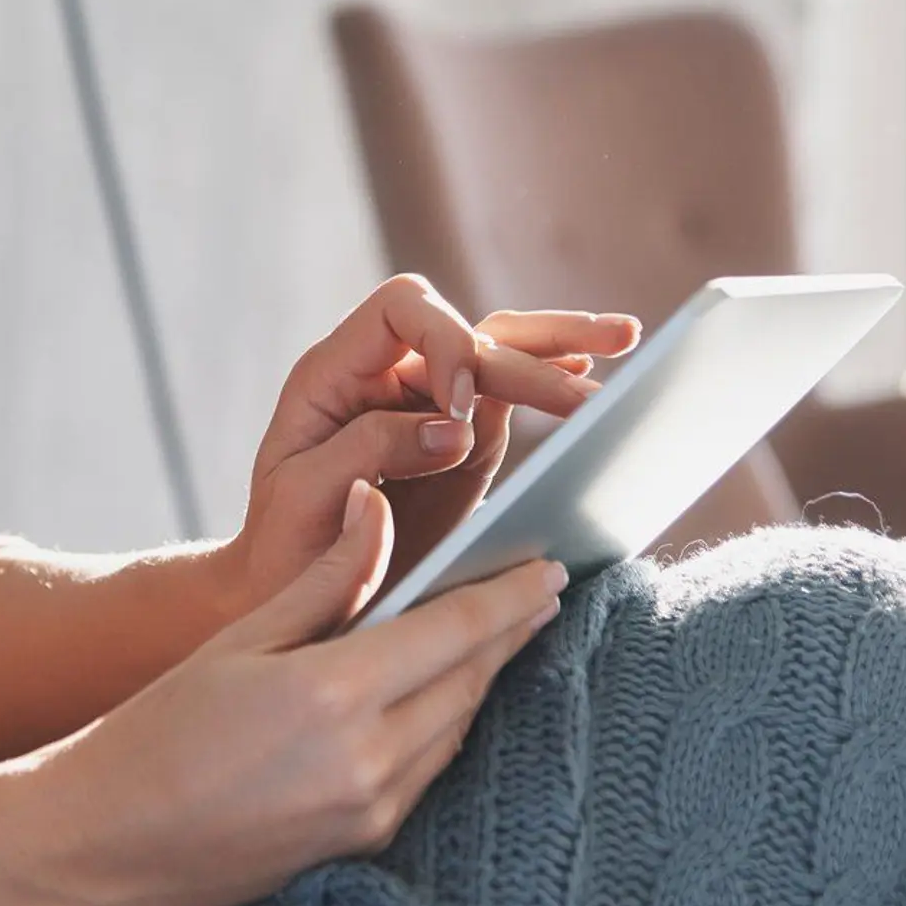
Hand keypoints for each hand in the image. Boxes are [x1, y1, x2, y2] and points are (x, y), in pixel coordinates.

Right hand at [20, 479, 565, 905]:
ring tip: (503, 631)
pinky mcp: (364, 842)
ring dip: (483, 677)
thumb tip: (378, 505)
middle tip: (542, 587)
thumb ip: (326, 577)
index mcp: (333, 693)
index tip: (551, 565)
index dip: (511, 595)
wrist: (100, 845)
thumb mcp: (239, 636)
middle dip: (510, 632)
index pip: (456, 629)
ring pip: (457, 726)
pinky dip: (447, 721)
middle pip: (471, 679)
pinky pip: (430, 768)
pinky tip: (446, 692)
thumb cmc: (155, 728)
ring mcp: (371, 810)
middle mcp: (368, 759)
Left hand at [219, 275, 640, 617]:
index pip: (404, 311)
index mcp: (336, 372)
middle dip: (528, 358)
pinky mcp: (461, 441)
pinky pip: (511, 395)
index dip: (444, 342)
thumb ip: (369, 448)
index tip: (461, 404)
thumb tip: (456, 425)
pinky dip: (552, 377)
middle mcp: (386, 375)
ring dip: (560, 345)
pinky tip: (595, 370)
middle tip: (585, 400)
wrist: (281, 593)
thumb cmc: (279, 544)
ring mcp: (428, 404)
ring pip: (499, 350)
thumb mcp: (304, 495)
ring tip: (626, 340)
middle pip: (468, 328)